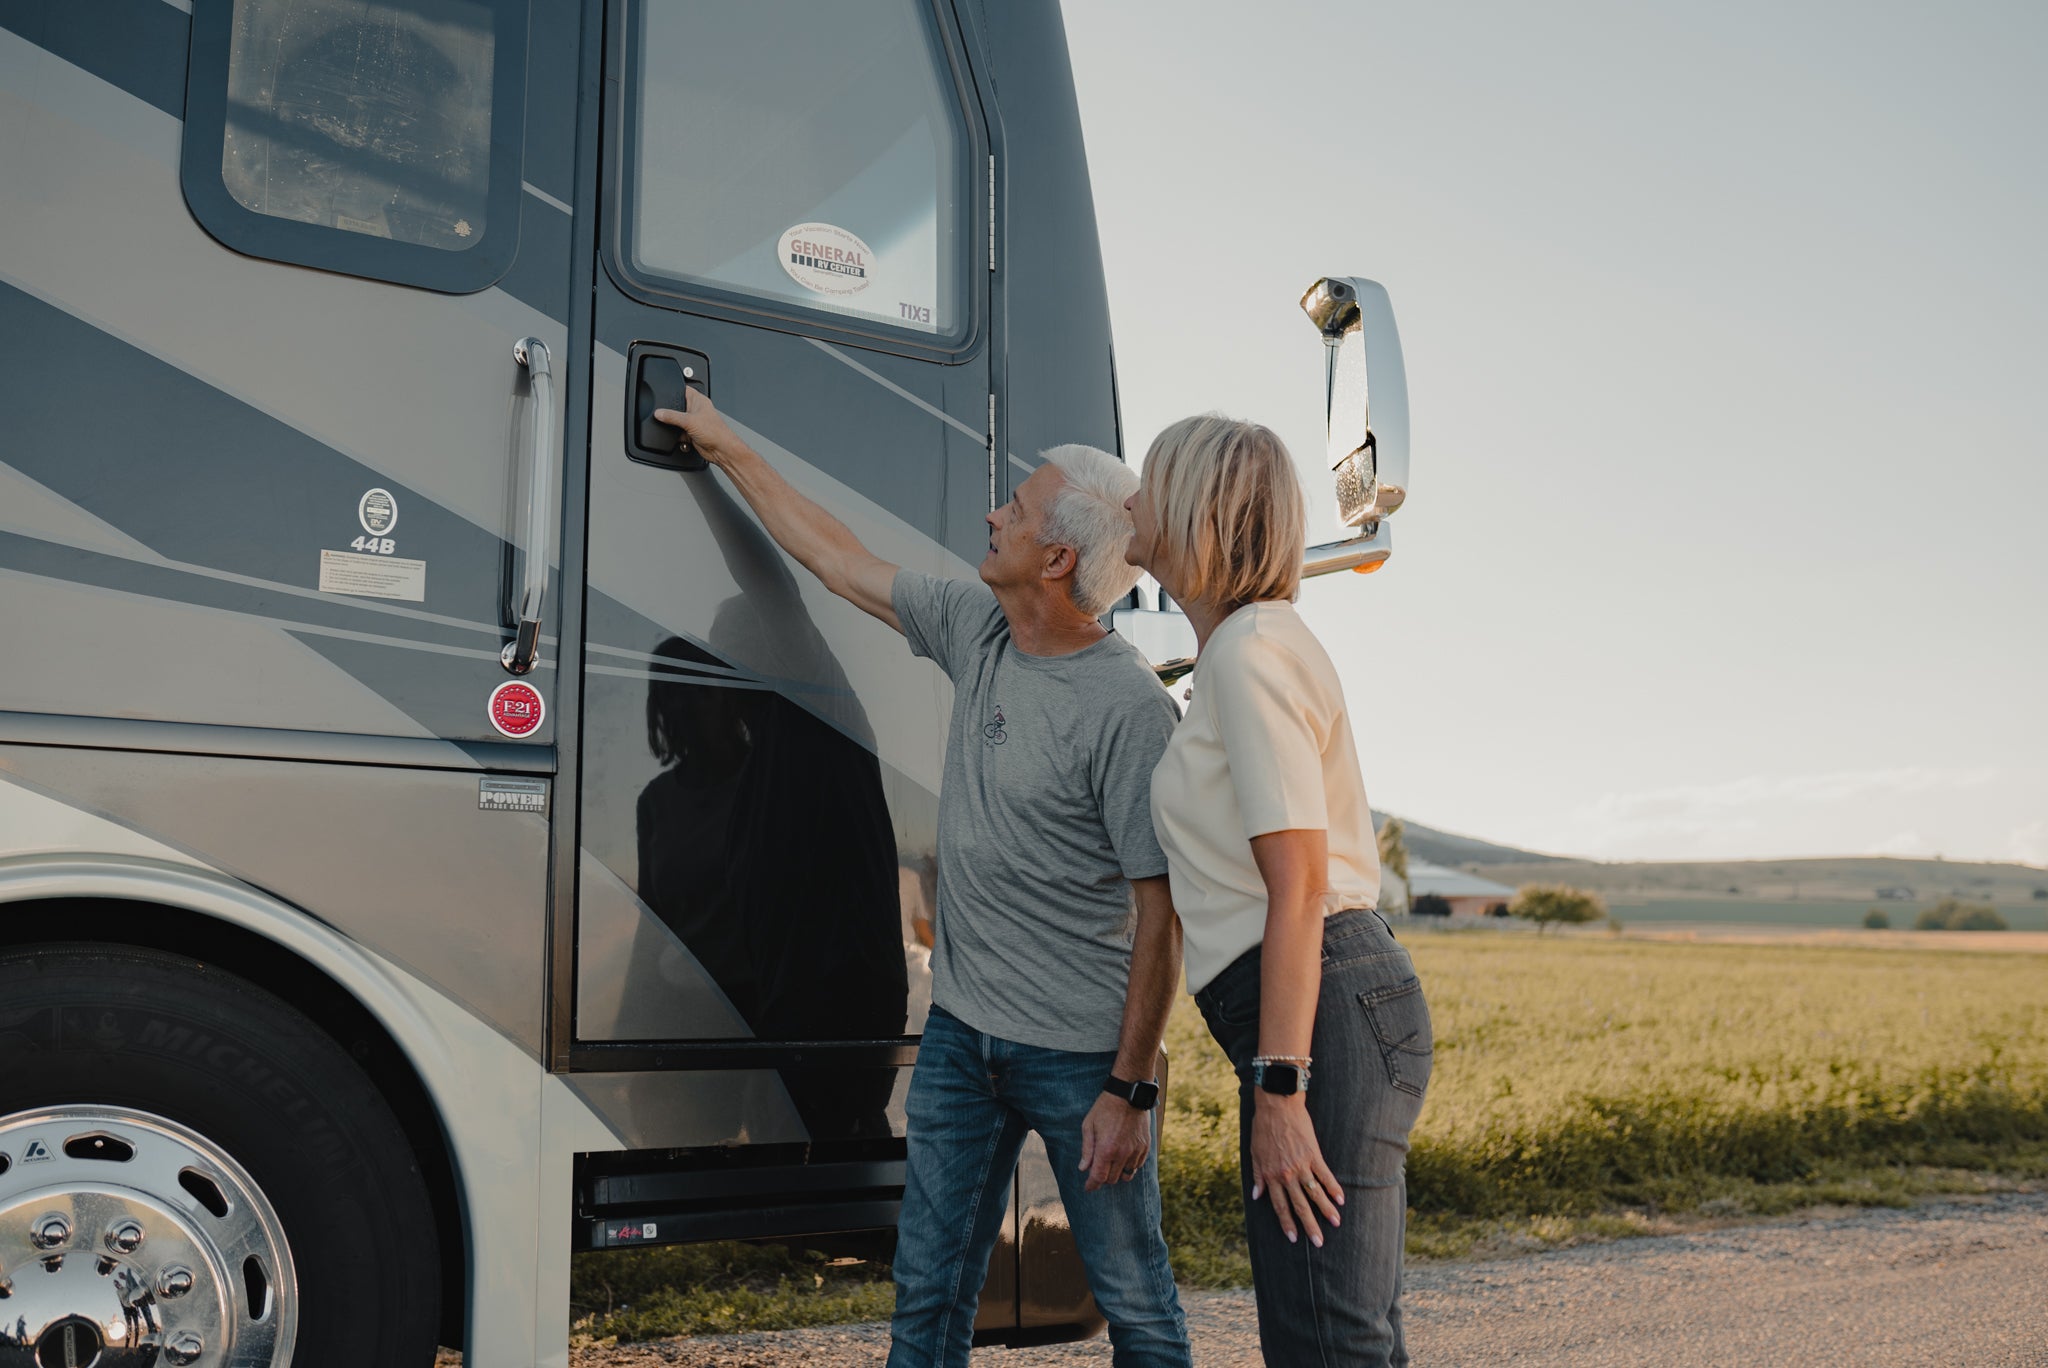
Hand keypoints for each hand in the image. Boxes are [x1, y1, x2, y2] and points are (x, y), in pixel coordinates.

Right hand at [653, 387, 742, 466]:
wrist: (721, 450)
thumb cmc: (715, 432)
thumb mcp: (689, 420)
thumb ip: (672, 416)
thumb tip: (659, 413)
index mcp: (699, 400)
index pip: (683, 390)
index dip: (674, 390)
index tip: (664, 393)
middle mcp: (696, 410)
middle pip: (677, 407)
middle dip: (671, 412)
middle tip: (666, 414)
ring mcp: (693, 422)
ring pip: (677, 421)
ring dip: (674, 425)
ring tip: (675, 428)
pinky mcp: (691, 433)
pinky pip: (678, 432)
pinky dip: (676, 435)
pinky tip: (678, 436)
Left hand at [1079, 1093, 1151, 1192]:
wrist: (1128, 1094)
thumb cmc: (1104, 1108)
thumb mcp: (1089, 1125)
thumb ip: (1086, 1149)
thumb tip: (1083, 1168)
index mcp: (1106, 1149)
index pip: (1098, 1177)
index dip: (1092, 1185)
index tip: (1088, 1188)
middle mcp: (1122, 1154)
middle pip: (1112, 1179)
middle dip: (1103, 1178)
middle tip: (1098, 1169)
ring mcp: (1135, 1151)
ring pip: (1126, 1175)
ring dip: (1117, 1173)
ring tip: (1111, 1164)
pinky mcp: (1145, 1147)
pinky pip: (1137, 1166)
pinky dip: (1129, 1166)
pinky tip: (1123, 1158)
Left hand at [1249, 1093, 1343, 1246]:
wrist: (1276, 1105)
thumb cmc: (1263, 1128)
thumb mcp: (1255, 1153)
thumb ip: (1257, 1176)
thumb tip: (1257, 1196)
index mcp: (1271, 1175)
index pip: (1280, 1205)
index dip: (1286, 1222)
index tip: (1292, 1238)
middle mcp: (1287, 1174)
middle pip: (1300, 1205)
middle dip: (1309, 1225)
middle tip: (1318, 1242)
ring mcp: (1301, 1165)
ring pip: (1315, 1193)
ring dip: (1326, 1210)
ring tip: (1335, 1224)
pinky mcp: (1313, 1154)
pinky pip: (1325, 1175)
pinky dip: (1333, 1188)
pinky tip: (1341, 1200)